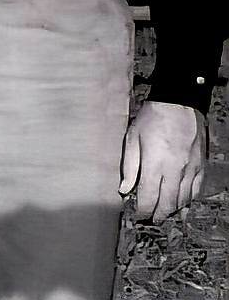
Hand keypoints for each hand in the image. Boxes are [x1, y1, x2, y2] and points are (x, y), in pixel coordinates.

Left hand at [120, 101, 205, 221]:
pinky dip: (189, 200)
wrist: (178, 103)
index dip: (142, 210)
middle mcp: (174, 170)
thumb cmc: (152, 117)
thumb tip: (124, 188)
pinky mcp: (200, 165)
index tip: (138, 215)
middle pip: (167, 203)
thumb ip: (129, 166)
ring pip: (184, 199)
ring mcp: (190, 169)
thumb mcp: (133, 138)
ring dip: (173, 210)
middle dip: (158, 215)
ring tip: (165, 215)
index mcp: (155, 164)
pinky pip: (196, 189)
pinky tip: (184, 204)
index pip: (148, 197)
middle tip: (151, 220)